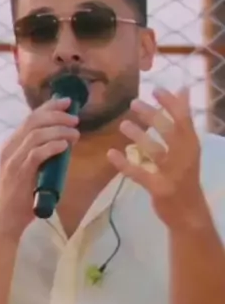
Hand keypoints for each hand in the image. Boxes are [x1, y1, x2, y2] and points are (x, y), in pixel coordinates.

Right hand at [0, 97, 79, 236]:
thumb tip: (63, 141)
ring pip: (36, 134)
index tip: (67, 102)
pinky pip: (36, 153)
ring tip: (75, 134)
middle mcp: (9, 148)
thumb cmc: (21, 195)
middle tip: (75, 118)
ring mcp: (13, 160)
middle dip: (57, 115)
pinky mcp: (19, 173)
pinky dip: (52, 146)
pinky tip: (64, 145)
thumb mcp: (29, 168)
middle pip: (33, 121)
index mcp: (11, 145)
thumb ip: (40, 154)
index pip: (30, 118)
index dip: (49, 107)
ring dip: (59, 130)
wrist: (7, 218)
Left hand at [107, 86, 209, 230]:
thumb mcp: (188, 148)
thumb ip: (182, 121)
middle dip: (152, 116)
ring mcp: (173, 174)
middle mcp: (185, 157)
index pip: (184, 119)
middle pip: (169, 132)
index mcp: (192, 145)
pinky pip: (140, 173)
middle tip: (133, 103)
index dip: (170, 103)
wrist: (189, 214)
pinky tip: (111, 153)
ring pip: (155, 151)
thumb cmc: (185, 177)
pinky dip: (124, 164)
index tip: (156, 89)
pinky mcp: (159, 188)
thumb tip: (183, 90)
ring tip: (123, 125)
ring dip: (138, 136)